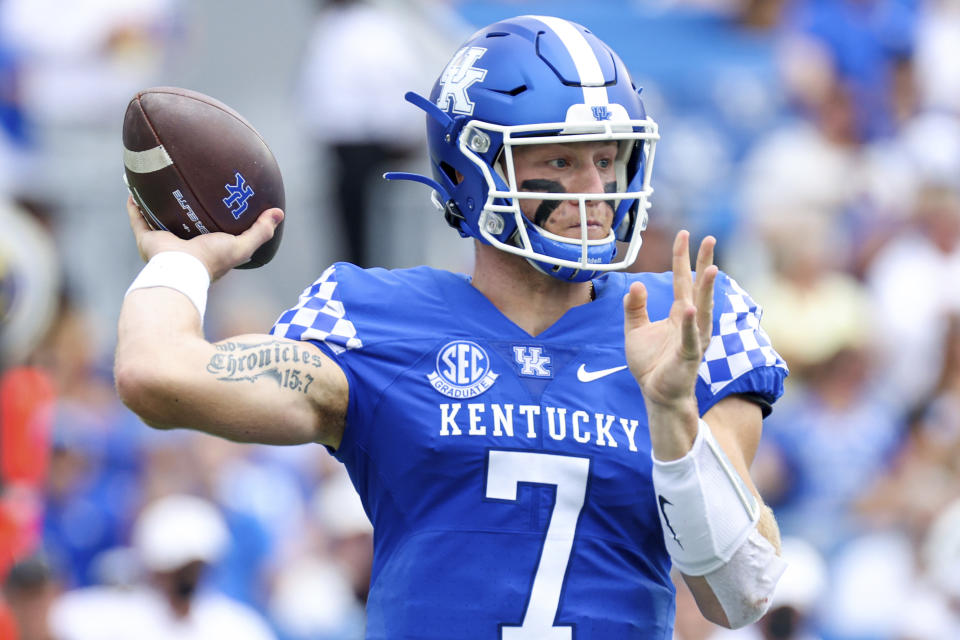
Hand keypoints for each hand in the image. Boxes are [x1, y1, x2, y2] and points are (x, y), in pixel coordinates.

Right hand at [126, 196, 282, 280]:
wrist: (181, 270)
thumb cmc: (212, 260)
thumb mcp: (242, 245)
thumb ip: (260, 231)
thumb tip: (279, 212)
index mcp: (204, 250)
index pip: (210, 233)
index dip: (214, 219)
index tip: (218, 200)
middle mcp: (182, 247)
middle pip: (182, 224)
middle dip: (183, 209)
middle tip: (187, 187)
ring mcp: (163, 244)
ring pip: (157, 220)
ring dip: (155, 205)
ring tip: (156, 184)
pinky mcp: (146, 240)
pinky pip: (138, 219)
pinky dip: (134, 206)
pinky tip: (133, 190)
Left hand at [623, 231, 717, 416]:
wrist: (655, 393)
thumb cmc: (650, 363)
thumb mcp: (635, 330)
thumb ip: (634, 307)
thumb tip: (636, 285)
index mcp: (679, 313)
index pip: (682, 280)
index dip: (682, 258)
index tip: (684, 235)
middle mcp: (691, 321)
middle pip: (699, 287)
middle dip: (704, 263)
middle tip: (709, 238)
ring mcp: (693, 337)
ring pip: (703, 309)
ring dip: (707, 290)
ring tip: (711, 268)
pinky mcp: (689, 355)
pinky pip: (690, 337)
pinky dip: (691, 324)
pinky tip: (691, 309)